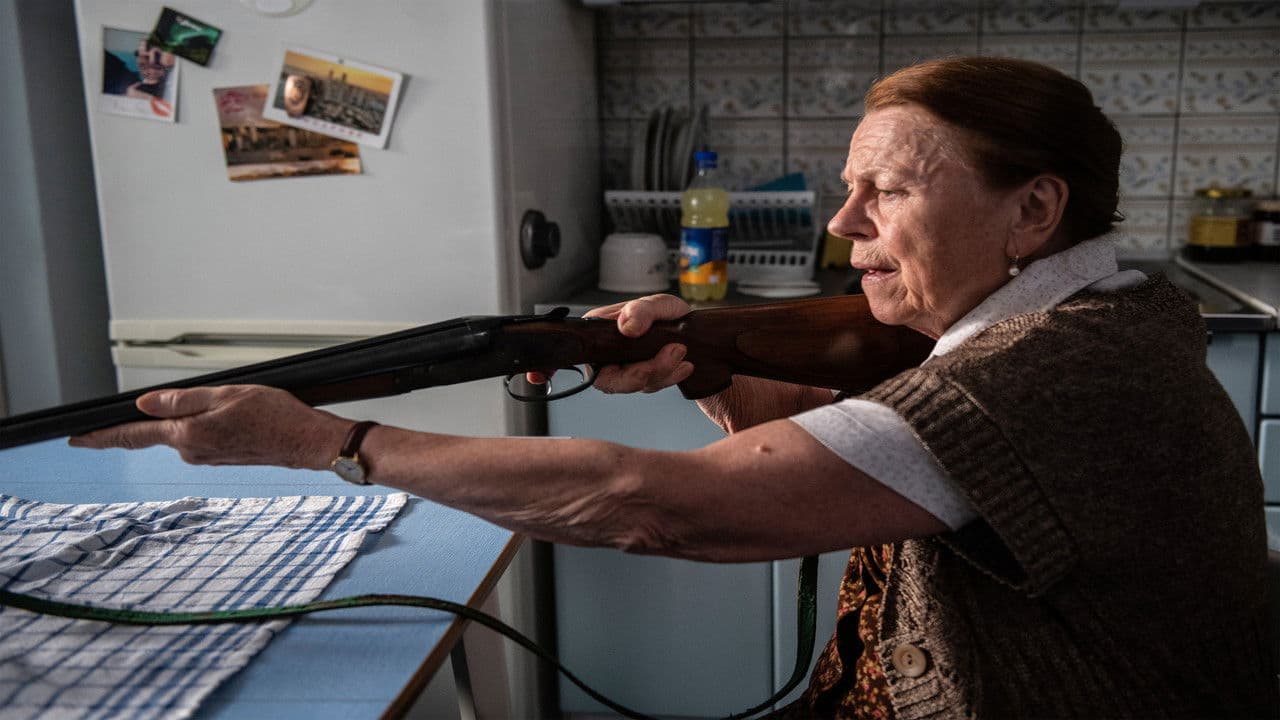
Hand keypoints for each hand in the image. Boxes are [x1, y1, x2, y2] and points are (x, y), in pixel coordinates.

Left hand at [68, 385, 350, 469]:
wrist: (307, 442)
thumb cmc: (277, 416)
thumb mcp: (226, 395)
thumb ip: (182, 400)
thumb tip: (144, 403)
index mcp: (189, 435)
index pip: (134, 435)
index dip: (102, 435)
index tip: (77, 439)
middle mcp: (193, 451)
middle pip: (162, 429)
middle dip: (171, 411)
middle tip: (206, 396)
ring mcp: (207, 456)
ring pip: (185, 431)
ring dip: (196, 416)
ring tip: (235, 404)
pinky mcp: (221, 457)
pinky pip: (201, 437)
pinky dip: (209, 424)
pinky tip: (236, 416)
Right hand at [524, 294, 694, 393]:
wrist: (694, 331)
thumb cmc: (668, 315)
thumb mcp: (660, 304)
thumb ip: (642, 311)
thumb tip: (626, 326)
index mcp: (596, 330)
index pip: (566, 350)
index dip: (547, 365)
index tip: (537, 376)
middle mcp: (604, 353)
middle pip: (608, 379)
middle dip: (640, 373)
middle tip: (672, 352)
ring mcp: (621, 369)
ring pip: (632, 385)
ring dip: (661, 372)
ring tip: (682, 352)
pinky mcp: (638, 380)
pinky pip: (649, 387)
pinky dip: (669, 377)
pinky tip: (684, 364)